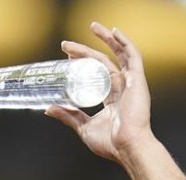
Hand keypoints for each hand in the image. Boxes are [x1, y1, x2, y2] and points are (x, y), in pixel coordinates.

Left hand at [45, 23, 154, 164]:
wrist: (128, 147)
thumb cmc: (110, 143)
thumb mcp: (84, 127)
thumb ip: (68, 116)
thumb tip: (48, 109)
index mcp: (112, 99)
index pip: (97, 74)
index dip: (82, 63)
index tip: (67, 57)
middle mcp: (123, 88)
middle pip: (102, 62)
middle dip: (85, 51)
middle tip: (66, 45)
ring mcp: (131, 84)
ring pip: (117, 54)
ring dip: (105, 39)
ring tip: (91, 27)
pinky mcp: (138, 81)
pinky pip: (133, 56)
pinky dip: (125, 42)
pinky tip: (114, 31)